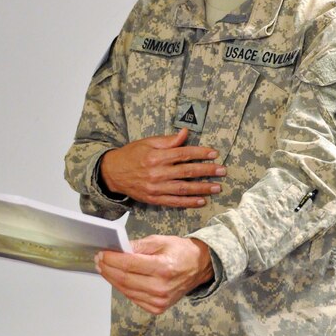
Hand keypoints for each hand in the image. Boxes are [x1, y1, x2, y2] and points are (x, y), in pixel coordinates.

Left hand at [95, 235, 213, 314]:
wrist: (198, 267)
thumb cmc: (181, 252)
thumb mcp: (160, 241)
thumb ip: (138, 245)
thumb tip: (118, 249)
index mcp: (164, 268)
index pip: (129, 264)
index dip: (112, 259)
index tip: (101, 253)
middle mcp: (161, 287)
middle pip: (125, 279)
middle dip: (108, 269)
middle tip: (98, 260)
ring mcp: (159, 300)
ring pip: (126, 290)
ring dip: (112, 279)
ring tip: (104, 268)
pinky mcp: (157, 308)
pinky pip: (133, 298)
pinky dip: (123, 288)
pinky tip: (117, 278)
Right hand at [100, 127, 225, 207]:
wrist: (112, 173)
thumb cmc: (131, 155)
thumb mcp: (147, 142)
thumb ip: (168, 140)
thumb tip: (185, 132)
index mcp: (156, 156)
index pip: (183, 154)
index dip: (200, 154)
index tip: (214, 153)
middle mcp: (157, 173)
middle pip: (187, 172)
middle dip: (207, 171)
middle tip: (222, 171)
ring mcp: (156, 188)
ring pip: (183, 189)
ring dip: (202, 188)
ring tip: (217, 187)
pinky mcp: (154, 199)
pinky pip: (174, 202)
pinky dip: (189, 202)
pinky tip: (201, 201)